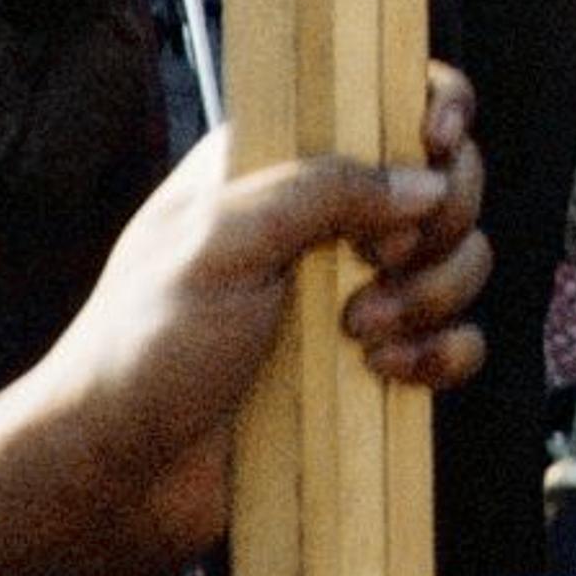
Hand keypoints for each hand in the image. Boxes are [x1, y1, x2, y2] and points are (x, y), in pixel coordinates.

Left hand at [18, 73, 489, 573]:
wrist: (116, 479)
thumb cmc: (141, 348)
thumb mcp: (218, 243)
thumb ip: (321, 191)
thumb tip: (425, 184)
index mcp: (279, 165)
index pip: (381, 96)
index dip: (432, 105)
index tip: (440, 140)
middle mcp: (324, 221)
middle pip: (444, 179)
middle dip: (438, 219)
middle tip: (377, 263)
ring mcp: (353, 294)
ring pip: (459, 260)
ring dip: (433, 294)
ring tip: (361, 333)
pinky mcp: (373, 365)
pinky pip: (455, 341)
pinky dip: (442, 353)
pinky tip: (389, 372)